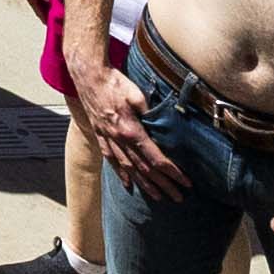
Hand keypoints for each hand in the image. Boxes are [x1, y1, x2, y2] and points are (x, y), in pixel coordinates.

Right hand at [73, 46, 181, 200]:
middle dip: (163, 185)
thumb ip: (151, 112)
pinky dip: (121, 174)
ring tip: (158, 197)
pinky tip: (129, 184)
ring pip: (128, 168)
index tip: (185, 182)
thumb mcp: (138, 94)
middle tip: (178, 198)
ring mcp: (108, 139)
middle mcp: (118, 139)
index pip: (155, 158)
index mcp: (130, 130)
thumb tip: (164, 125)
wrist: (88, 76)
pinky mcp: (100, 135)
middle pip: (144, 168)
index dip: (172, 172)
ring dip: (144, 185)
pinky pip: (111, 159)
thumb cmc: (114, 82)